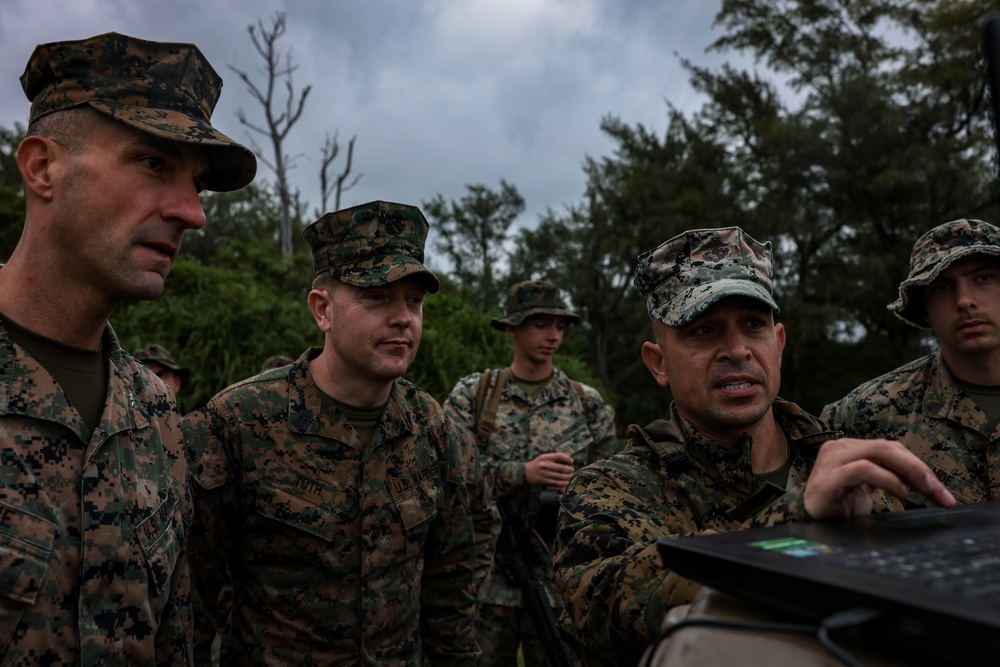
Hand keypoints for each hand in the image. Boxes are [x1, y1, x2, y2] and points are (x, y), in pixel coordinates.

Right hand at [524, 452, 574, 491]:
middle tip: (572, 470)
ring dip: (566, 477)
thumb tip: (566, 460)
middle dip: (568, 469)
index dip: (566, 458)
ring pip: (559, 476)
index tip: (571, 461)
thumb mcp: (543, 457)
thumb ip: (552, 458)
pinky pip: (555, 482)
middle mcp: (544, 464)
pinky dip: (562, 483)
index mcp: (545, 457)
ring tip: (570, 477)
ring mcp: (544, 473)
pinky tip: (565, 482)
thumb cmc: (537, 464)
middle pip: (560, 467)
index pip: (558, 456)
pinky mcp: (543, 480)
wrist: (525, 472)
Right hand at [804, 438, 955, 519]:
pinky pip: (863, 469)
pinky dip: (887, 479)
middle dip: (919, 468)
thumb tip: (930, 485)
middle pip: (887, 447)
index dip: (919, 466)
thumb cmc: (839, 507)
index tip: (941, 492)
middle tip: (940, 493)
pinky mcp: (828, 478)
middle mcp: (839, 448)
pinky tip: (901, 493)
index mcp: (849, 449)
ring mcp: (832, 461)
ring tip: (924, 491)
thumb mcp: (868, 488)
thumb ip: (890, 477)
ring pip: (878, 452)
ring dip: (909, 471)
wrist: (807, 524)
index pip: (890, 448)